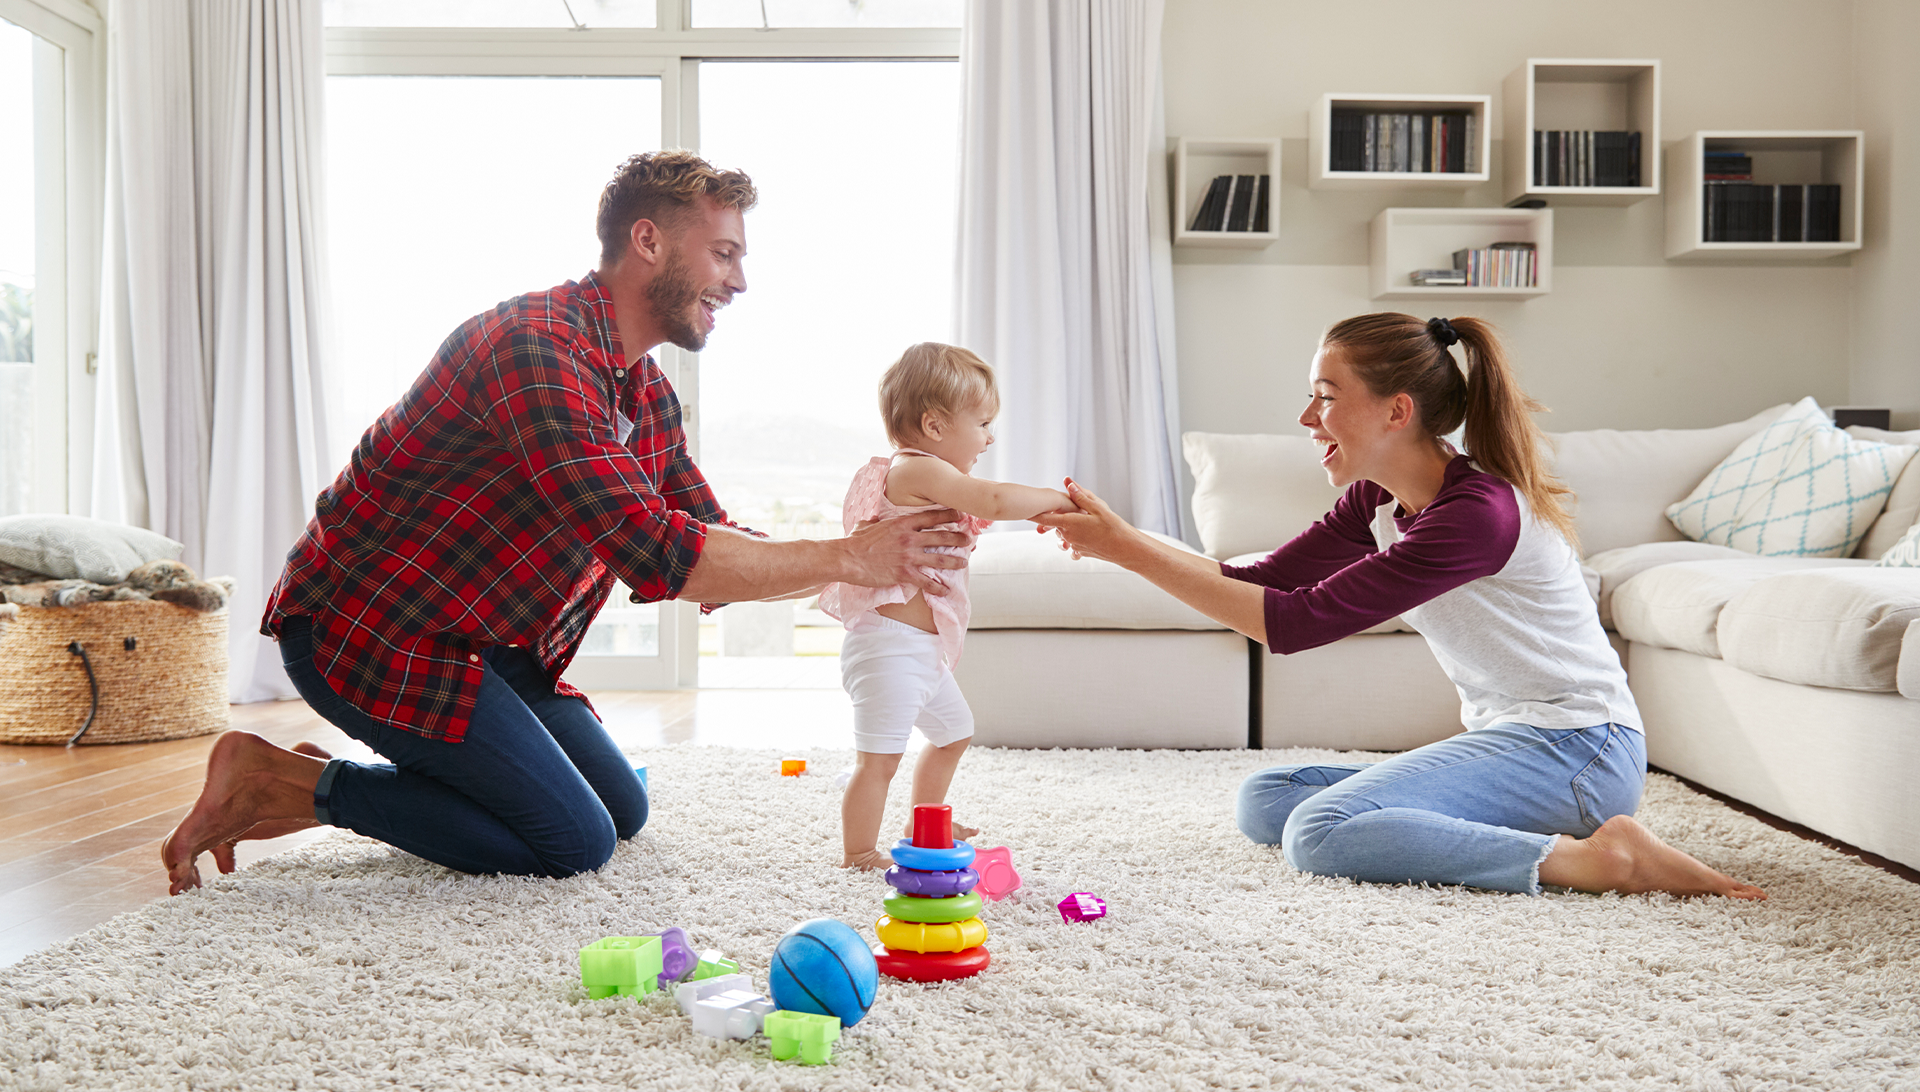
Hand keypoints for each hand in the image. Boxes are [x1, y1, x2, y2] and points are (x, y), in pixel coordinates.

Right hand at [843, 508, 969, 595]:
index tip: (960, 514)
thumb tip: (876, 520)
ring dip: (954, 561)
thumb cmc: (855, 541)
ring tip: (964, 563)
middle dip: (958, 538)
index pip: (931, 516)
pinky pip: (926, 581)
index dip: (949, 514)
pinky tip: (946, 590)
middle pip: (941, 536)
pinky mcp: (904, 573)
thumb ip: (878, 521)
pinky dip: (937, 587)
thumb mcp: (868, 524)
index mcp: (902, 523)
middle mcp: (909, 538)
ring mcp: (908, 556)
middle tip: (968, 540)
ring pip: (939, 558)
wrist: (848, 558)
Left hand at [1028, 478, 1143, 563]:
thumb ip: (1080, 496)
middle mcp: (1068, 536)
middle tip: (1070, 511)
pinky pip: (1072, 544)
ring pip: (1063, 534)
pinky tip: (1087, 535)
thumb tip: (1067, 482)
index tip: (1024, 510)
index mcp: (1070, 523)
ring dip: (1067, 529)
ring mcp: (1074, 545)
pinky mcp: (1080, 552)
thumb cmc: (1114, 527)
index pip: (1045, 518)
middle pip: (1055, 525)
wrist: (1126, 549)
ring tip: (1083, 523)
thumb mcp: (1098, 508)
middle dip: (1057, 518)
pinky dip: (1075, 539)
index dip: (1034, 514)